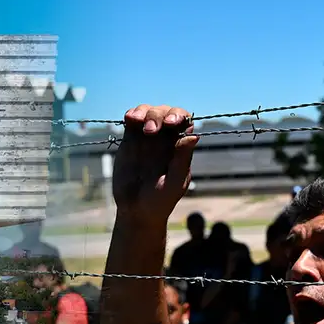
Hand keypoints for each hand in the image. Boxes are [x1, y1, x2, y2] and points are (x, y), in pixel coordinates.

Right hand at [112, 105, 198, 223]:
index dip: (178, 116)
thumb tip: (193, 136)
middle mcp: (165, 139)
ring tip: (137, 122)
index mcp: (180, 146)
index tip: (171, 123)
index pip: (184, 121)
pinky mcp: (130, 140)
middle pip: (165, 113)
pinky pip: (132, 121)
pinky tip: (129, 118)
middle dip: (159, 114)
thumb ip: (182, 160)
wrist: (136, 211)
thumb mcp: (174, 182)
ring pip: (149, 112)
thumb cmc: (160, 201)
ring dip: (145, 112)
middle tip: (151, 130)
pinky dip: (131, 115)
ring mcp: (146, 138)